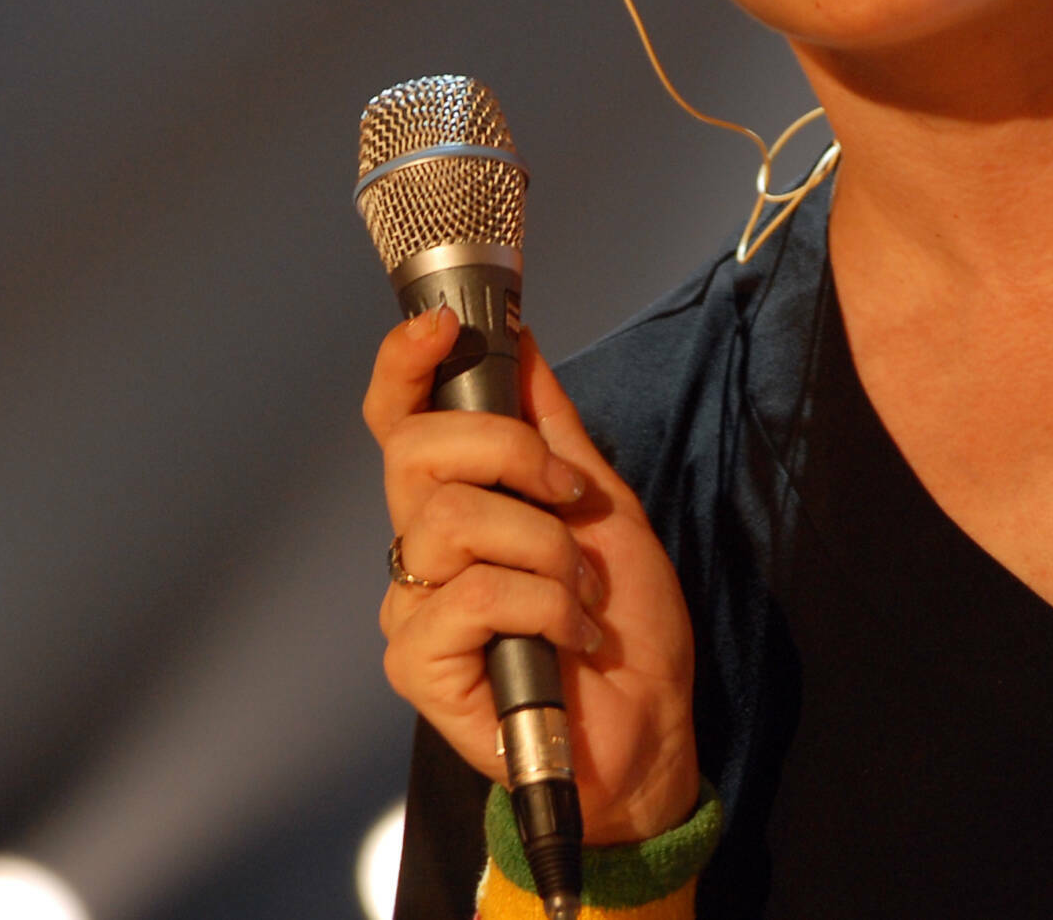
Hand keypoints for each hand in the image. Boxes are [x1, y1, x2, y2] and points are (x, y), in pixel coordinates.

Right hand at [365, 307, 700, 842]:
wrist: (652, 726)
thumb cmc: (626, 624)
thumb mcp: (601, 502)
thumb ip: (552, 426)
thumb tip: (519, 339)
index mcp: (456, 500)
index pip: (401, 419)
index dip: (405, 366)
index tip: (443, 326)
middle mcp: (420, 548)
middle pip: (415, 453)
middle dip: (508, 454)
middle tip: (567, 496)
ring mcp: (413, 606)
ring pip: (451, 521)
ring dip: (544, 547)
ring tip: (582, 590)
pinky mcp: (419, 663)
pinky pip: (472, 594)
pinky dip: (544, 604)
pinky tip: (574, 636)